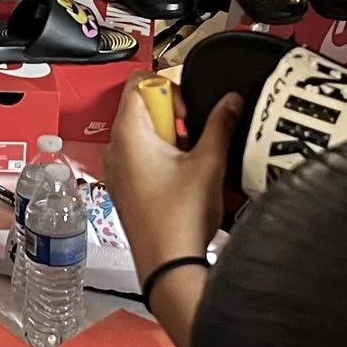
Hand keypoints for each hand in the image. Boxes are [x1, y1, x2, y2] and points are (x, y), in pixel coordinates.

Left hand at [106, 83, 238, 346]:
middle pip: (141, 107)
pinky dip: (162, 156)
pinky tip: (182, 176)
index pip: (138, 81)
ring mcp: (118, 169)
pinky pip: (141, 156)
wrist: (168, 264)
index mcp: (129, 133)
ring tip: (191, 159)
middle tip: (194, 134)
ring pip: (143, 133)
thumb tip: (231, 100)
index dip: (168, 85)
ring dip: (170, 137)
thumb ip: (220, 123)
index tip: (188, 108)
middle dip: (173, 114)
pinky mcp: (125, 187)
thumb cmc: (179, 218)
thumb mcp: (209, 162)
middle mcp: (115, 148)